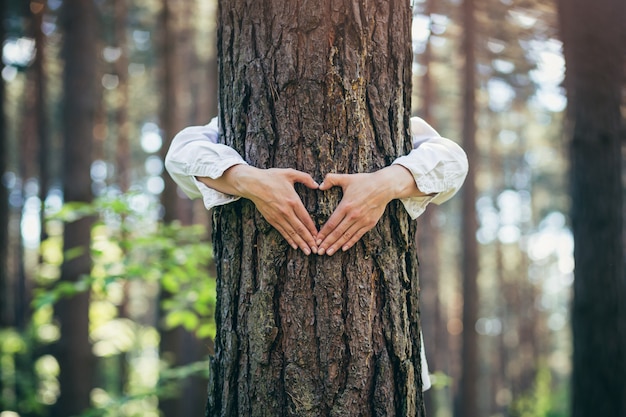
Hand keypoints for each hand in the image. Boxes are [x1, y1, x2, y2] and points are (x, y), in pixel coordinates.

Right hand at [199, 165, 319, 254]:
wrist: (252, 183)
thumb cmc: (271, 177)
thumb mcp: (290, 173)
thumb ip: (305, 178)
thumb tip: (317, 185)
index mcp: (293, 200)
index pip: (306, 218)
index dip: (313, 229)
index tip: (319, 237)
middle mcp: (286, 211)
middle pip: (300, 229)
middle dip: (309, 240)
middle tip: (316, 250)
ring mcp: (278, 216)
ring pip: (291, 233)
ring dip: (300, 243)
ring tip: (307, 252)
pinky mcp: (271, 219)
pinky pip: (282, 231)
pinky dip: (289, 239)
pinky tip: (295, 246)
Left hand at [316, 165, 421, 255]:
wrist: (385, 186)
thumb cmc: (365, 181)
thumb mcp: (347, 178)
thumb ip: (331, 179)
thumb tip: (319, 185)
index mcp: (346, 205)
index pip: (331, 223)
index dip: (323, 233)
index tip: (316, 240)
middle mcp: (353, 215)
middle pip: (337, 233)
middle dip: (327, 243)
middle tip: (318, 251)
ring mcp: (362, 221)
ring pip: (347, 236)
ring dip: (337, 245)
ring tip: (328, 253)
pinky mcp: (370, 223)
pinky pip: (358, 235)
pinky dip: (350, 242)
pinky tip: (343, 248)